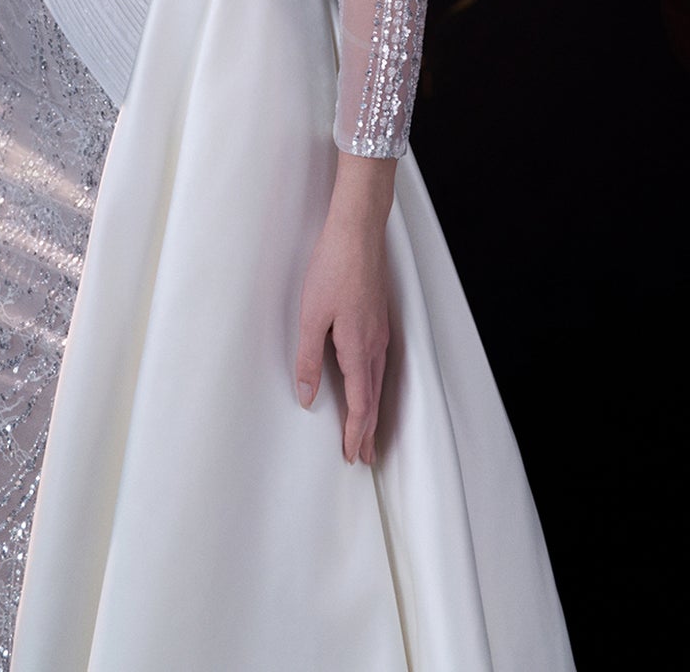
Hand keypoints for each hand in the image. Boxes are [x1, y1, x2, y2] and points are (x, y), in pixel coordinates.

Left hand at [295, 156, 393, 464]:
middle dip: (369, 431)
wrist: (358, 232)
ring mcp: (380, 331)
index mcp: (358, 349)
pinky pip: (381, 364)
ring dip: (373, 411)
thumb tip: (308, 398)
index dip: (355, 433)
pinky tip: (370, 385)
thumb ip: (309, 359)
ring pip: (379, 382)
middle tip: (365, 458)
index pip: (360, 404)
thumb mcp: (311, 316)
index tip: (353, 457)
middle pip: (374, 399)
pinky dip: (376, 386)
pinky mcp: (378, 318)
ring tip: (369, 432)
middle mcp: (375, 345)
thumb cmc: (333, 269)